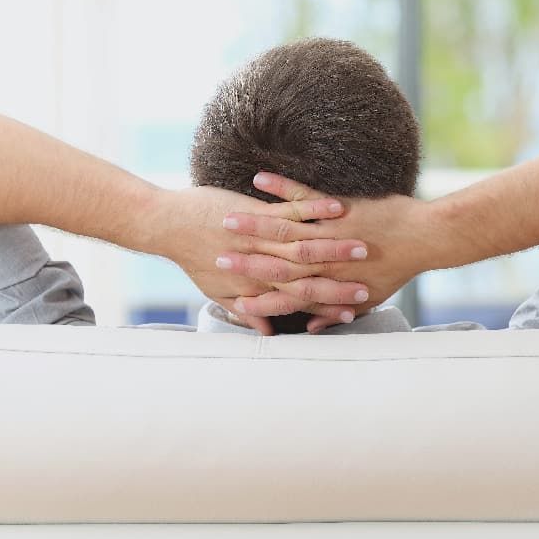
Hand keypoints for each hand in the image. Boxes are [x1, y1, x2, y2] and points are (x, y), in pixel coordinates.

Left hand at [160, 185, 372, 334]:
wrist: (167, 226)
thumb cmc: (193, 257)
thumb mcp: (218, 289)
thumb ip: (248, 309)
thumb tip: (265, 332)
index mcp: (258, 283)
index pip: (302, 298)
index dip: (330, 304)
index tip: (354, 309)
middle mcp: (264, 262)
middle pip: (311, 273)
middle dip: (344, 278)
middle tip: (370, 282)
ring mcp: (262, 234)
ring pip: (306, 242)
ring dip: (337, 244)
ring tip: (364, 245)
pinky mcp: (257, 209)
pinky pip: (293, 206)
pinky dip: (315, 207)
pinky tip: (337, 207)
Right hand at [217, 173, 442, 332]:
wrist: (423, 240)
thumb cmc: (396, 269)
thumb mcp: (366, 298)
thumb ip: (333, 312)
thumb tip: (312, 327)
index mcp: (325, 282)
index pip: (281, 293)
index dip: (253, 296)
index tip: (231, 296)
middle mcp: (320, 259)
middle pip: (271, 260)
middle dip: (240, 258)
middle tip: (215, 254)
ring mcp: (326, 230)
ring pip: (281, 227)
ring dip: (251, 221)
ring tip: (226, 216)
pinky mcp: (336, 205)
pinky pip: (301, 193)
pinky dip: (279, 185)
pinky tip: (259, 178)